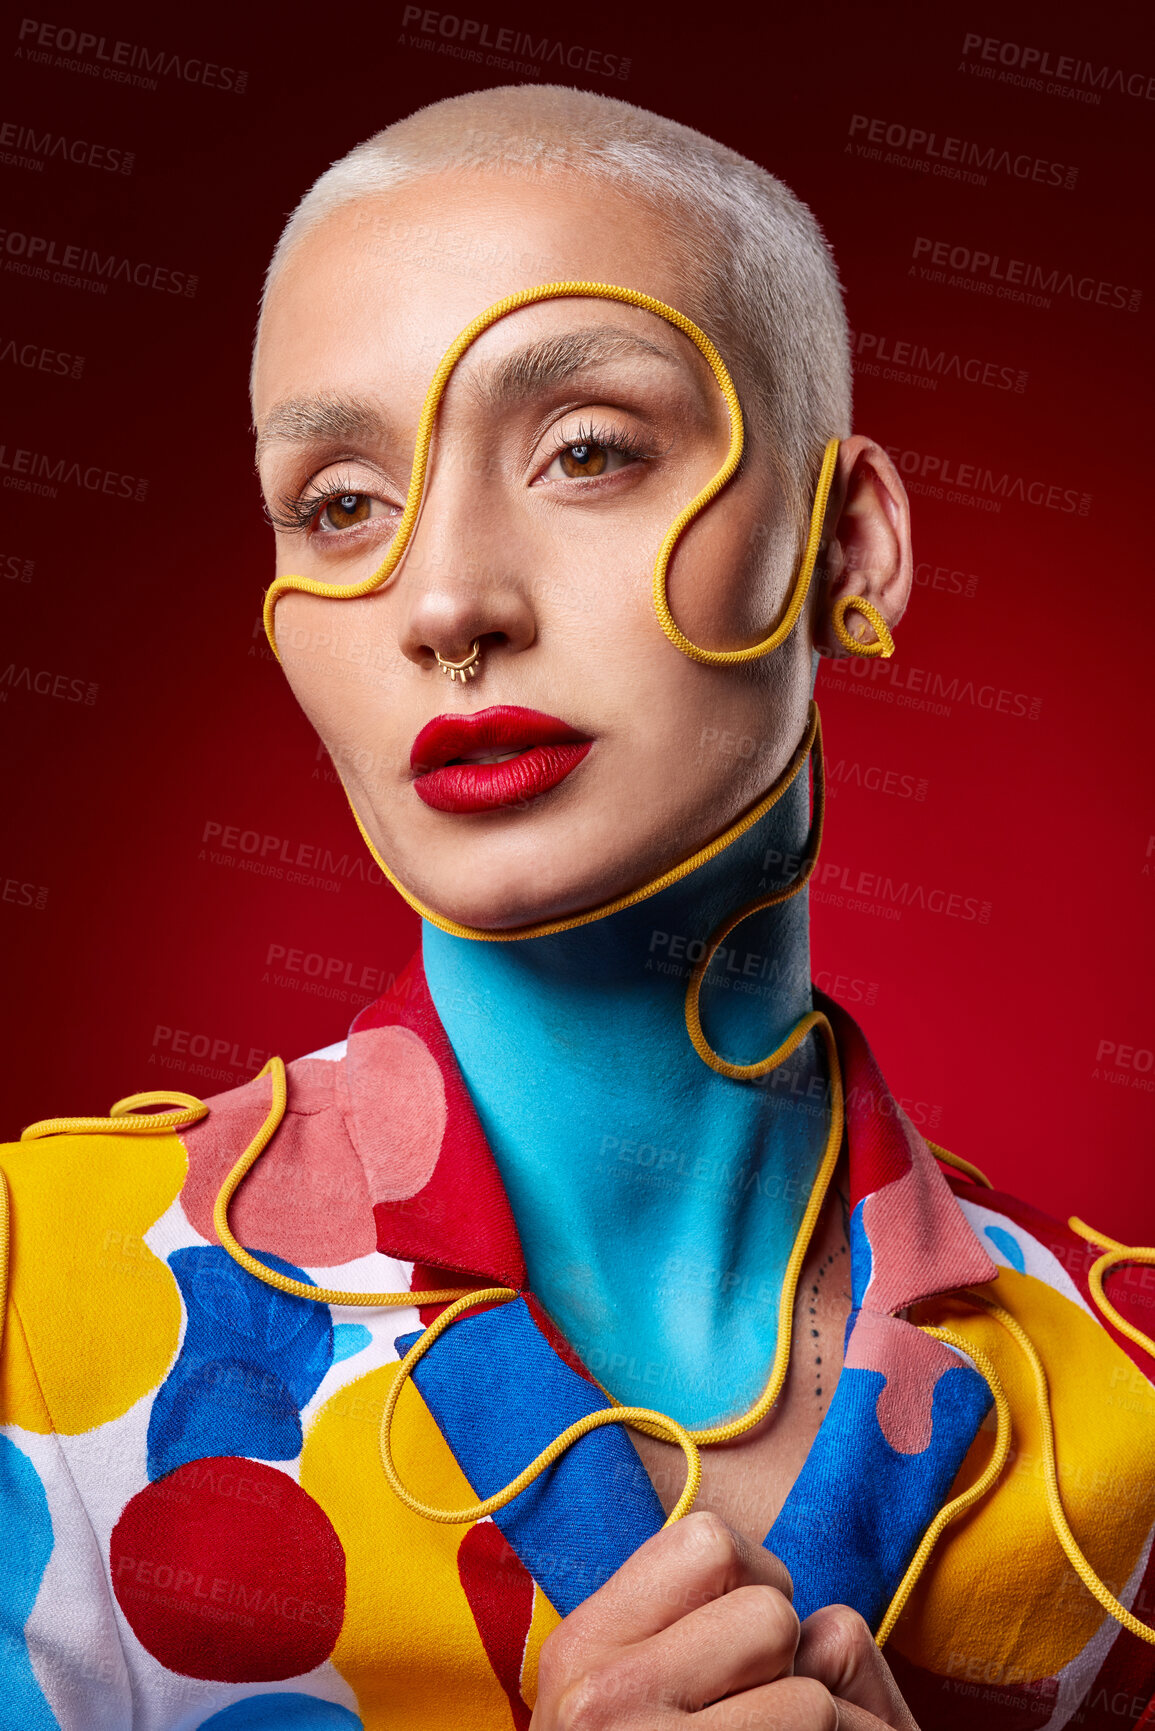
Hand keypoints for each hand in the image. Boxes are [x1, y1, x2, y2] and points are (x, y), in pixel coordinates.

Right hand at [530, 1512, 917, 1727]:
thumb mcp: (620, 1699)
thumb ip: (671, 1626)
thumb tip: (752, 1562)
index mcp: (579, 1651)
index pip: (709, 1543)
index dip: (753, 1583)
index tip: (740, 1646)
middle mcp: (600, 1700)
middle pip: (773, 1614)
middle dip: (792, 1662)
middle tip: (759, 1717)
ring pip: (814, 1692)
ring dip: (824, 1728)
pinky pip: (826, 1728)